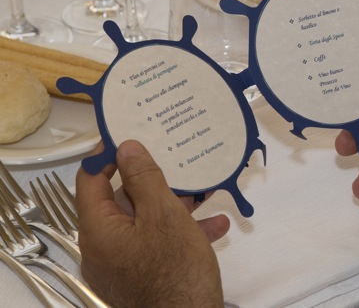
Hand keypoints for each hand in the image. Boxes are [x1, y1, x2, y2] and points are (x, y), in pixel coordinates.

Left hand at [76, 140, 228, 306]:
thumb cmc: (175, 270)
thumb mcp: (164, 215)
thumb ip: (144, 178)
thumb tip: (126, 148)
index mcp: (99, 230)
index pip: (90, 180)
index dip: (107, 155)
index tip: (130, 136)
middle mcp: (104, 248)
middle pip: (121, 201)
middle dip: (153, 181)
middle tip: (175, 161)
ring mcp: (123, 264)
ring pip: (145, 222)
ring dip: (174, 205)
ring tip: (202, 191)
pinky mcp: (143, 274)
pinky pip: (158, 243)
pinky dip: (182, 231)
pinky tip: (214, 224)